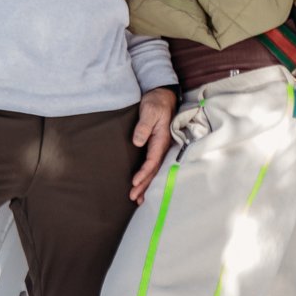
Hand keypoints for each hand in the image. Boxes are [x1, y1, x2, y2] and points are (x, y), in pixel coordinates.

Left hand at [130, 88, 176, 202]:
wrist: (162, 97)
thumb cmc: (156, 103)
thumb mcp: (149, 110)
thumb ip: (144, 126)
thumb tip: (137, 142)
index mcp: (161, 140)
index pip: (152, 161)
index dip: (144, 173)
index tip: (134, 182)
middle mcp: (162, 147)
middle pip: (154, 171)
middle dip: (144, 185)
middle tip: (134, 197)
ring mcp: (159, 148)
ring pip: (154, 171)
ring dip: (146, 185)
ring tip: (138, 199)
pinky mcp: (155, 147)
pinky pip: (152, 165)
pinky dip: (147, 177)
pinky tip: (141, 185)